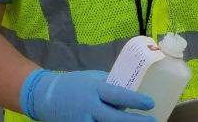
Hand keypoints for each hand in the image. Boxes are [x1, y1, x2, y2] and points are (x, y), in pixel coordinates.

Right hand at [20, 70, 156, 121]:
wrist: (47, 96)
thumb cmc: (76, 84)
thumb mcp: (94, 79)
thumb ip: (111, 86)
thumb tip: (131, 93)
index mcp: (94, 89)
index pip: (117, 94)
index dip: (134, 100)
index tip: (150, 103)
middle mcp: (89, 107)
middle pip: (114, 119)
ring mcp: (82, 121)